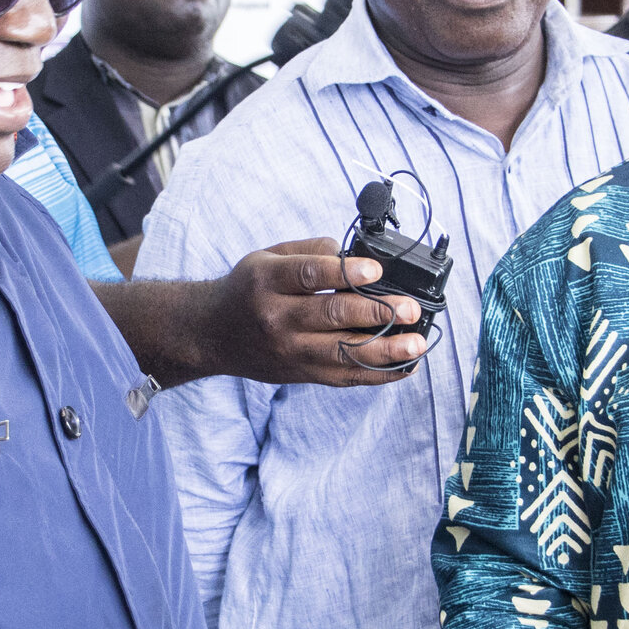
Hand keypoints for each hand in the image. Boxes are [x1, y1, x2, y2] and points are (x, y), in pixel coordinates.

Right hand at [199, 239, 427, 387]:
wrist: (211, 334)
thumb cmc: (247, 290)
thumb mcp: (266, 257)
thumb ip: (309, 252)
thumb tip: (353, 255)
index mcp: (268, 281)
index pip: (310, 275)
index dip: (347, 272)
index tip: (377, 270)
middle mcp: (277, 318)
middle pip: (332, 316)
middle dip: (377, 312)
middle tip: (411, 308)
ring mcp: (289, 351)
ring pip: (343, 353)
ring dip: (386, 350)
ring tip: (417, 343)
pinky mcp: (300, 373)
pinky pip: (344, 377)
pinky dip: (378, 374)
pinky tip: (406, 365)